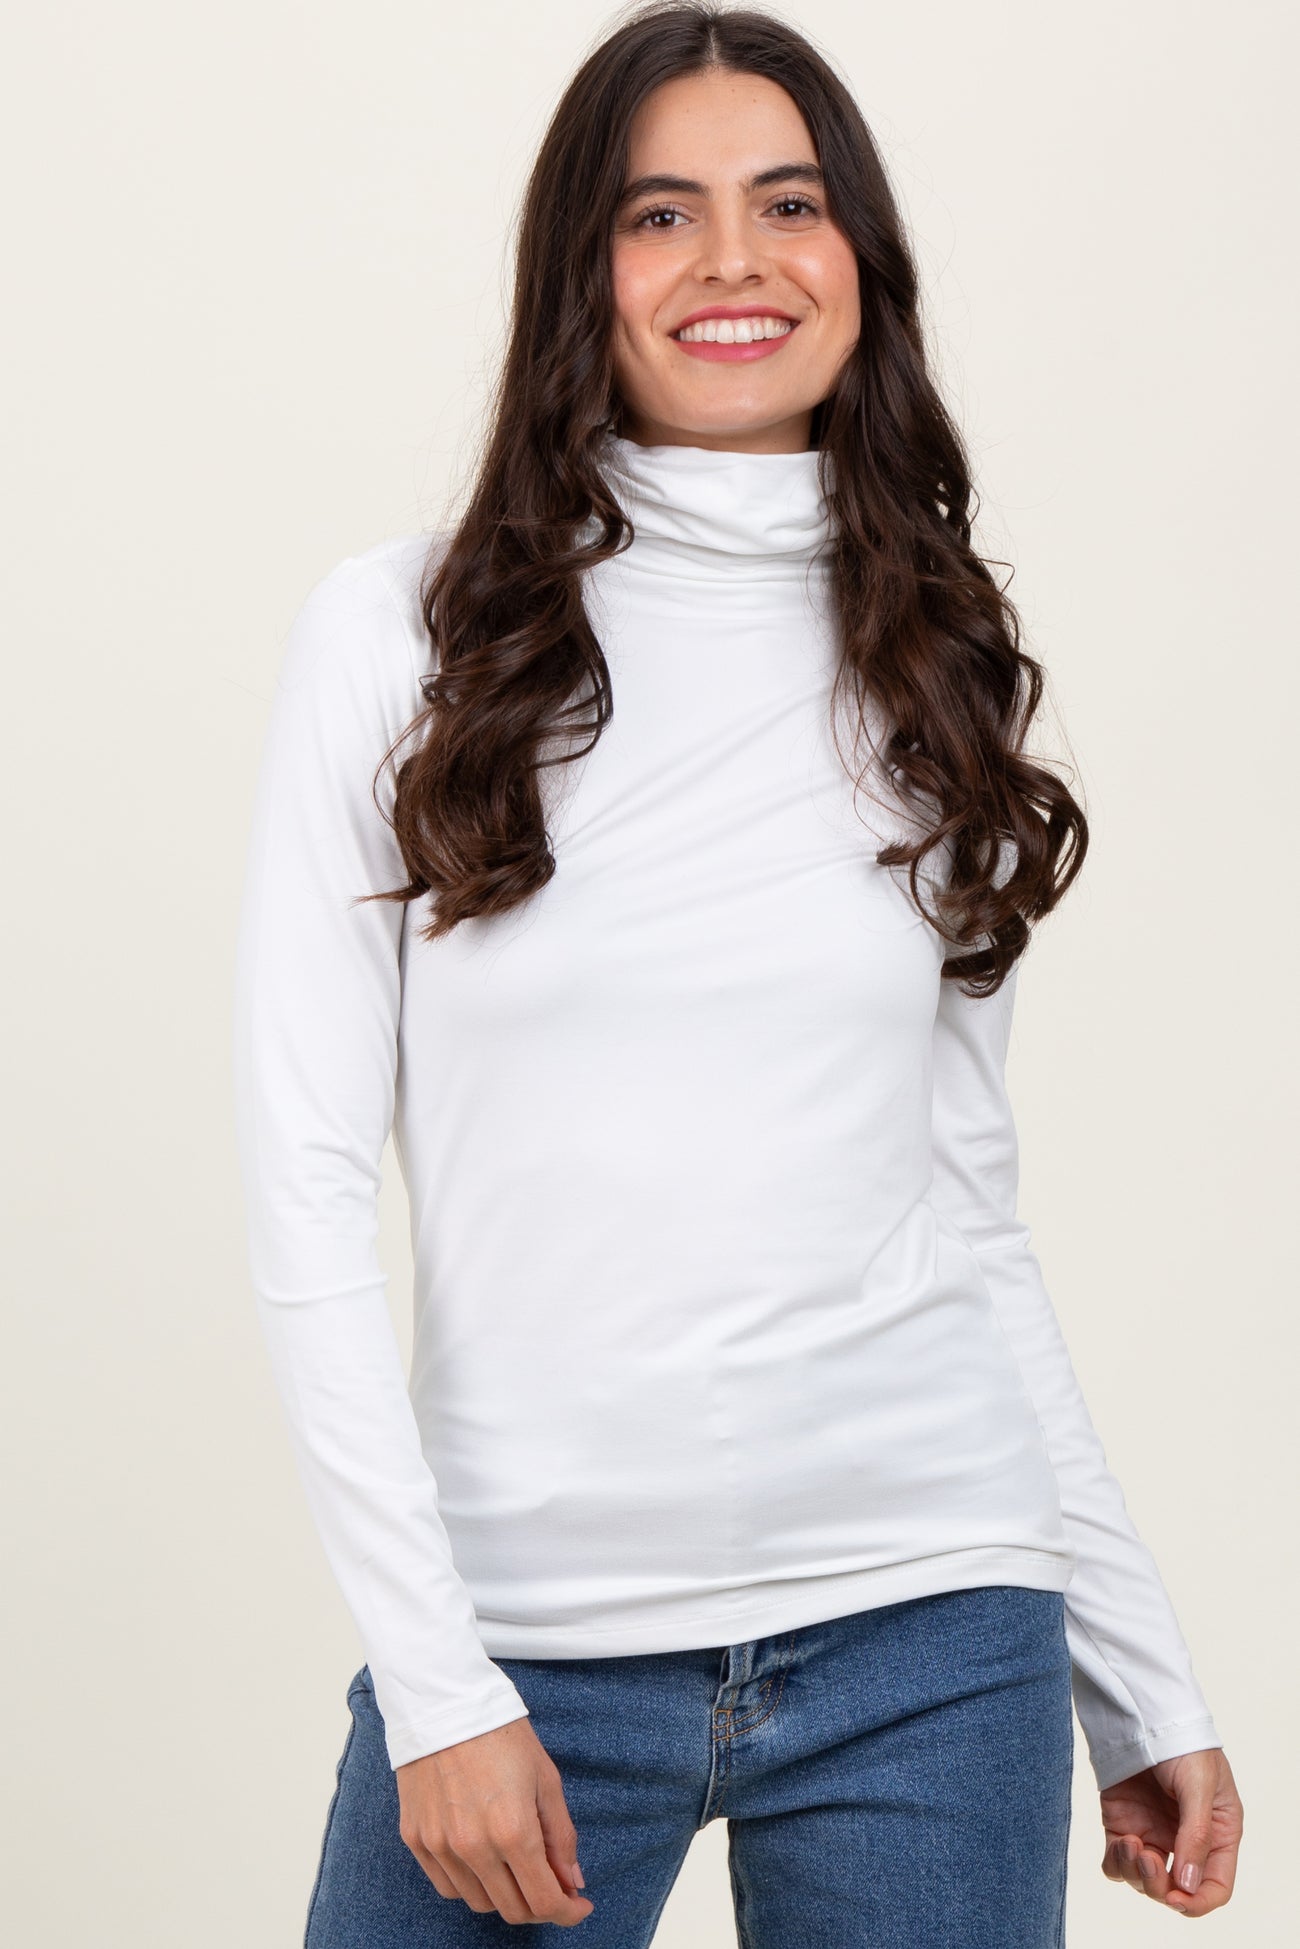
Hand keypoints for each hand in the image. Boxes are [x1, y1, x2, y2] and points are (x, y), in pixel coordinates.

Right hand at [396, 1715, 595, 1926]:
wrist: (443, 1704)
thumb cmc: (500, 1735)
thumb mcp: (545, 1778)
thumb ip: (561, 1836)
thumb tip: (572, 1882)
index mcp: (513, 1830)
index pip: (544, 1900)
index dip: (568, 1912)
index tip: (578, 1905)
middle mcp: (473, 1847)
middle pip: (512, 1910)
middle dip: (540, 1905)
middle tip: (552, 1885)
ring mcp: (440, 1846)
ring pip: (479, 1903)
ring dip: (505, 1896)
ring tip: (516, 1867)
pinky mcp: (415, 1839)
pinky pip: (448, 1886)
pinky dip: (471, 1884)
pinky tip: (484, 1860)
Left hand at [1099, 1746, 1242, 1916]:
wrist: (1144, 1713)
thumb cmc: (1184, 1745)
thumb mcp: (1199, 1786)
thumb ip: (1195, 1835)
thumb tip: (1188, 1885)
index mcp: (1218, 1835)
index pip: (1215, 1886)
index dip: (1198, 1901)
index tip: (1177, 1898)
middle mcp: (1185, 1841)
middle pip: (1176, 1889)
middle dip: (1161, 1886)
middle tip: (1148, 1858)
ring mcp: (1153, 1833)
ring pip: (1145, 1881)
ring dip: (1137, 1874)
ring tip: (1131, 1844)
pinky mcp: (1123, 1824)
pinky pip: (1116, 1863)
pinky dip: (1116, 1863)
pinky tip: (1120, 1841)